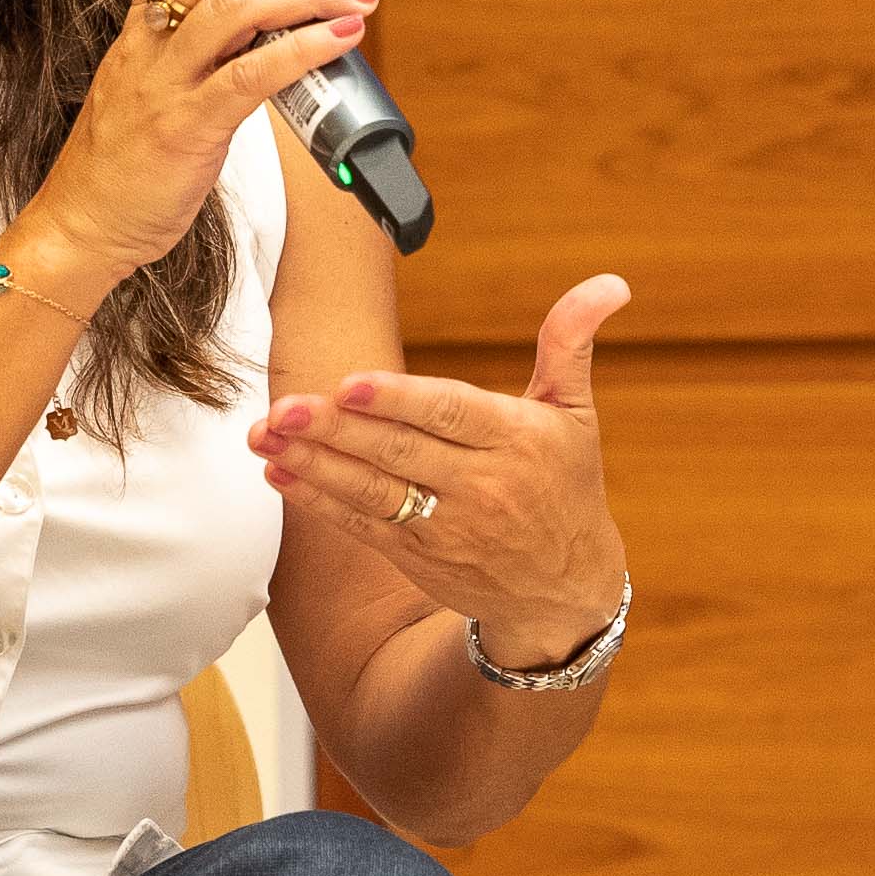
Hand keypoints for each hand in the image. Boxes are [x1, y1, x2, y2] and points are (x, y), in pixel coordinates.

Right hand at [26, 0, 374, 278]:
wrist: (81, 226)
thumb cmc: (122, 166)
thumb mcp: (148, 89)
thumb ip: (195, 54)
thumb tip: (270, 27)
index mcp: (139, 30)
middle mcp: (149, 45)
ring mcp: (166, 84)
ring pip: (235, 4)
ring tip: (350, 0)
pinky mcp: (188, 130)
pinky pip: (252, 74)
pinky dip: (306, 47)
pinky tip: (340, 39)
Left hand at [250, 276, 632, 663]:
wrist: (564, 591)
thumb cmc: (566, 485)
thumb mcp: (575, 413)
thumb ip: (570, 344)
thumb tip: (610, 283)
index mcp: (518, 440)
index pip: (451, 414)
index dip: (399, 401)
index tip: (350, 384)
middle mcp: (481, 486)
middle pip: (399, 453)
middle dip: (335, 429)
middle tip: (282, 406)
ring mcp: (445, 527)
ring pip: (371, 491)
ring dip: (311, 463)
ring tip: (265, 435)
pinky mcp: (417, 558)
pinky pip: (361, 526)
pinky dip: (317, 502)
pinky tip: (280, 473)